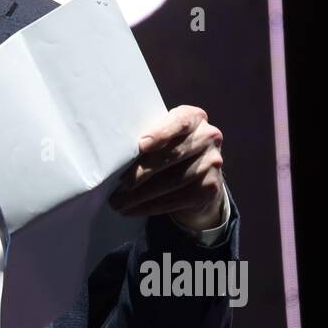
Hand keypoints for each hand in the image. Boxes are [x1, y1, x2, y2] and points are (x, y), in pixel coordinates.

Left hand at [107, 105, 225, 231]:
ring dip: (142, 194)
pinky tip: (133, 209)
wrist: (200, 175)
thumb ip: (148, 137)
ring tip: (118, 202)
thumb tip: (115, 153)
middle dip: (143, 171)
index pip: (179, 122)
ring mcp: (212, 163)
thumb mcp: (163, 135)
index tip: (141, 145)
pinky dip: (151, 206)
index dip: (160, 134)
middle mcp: (208, 137)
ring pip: (173, 181)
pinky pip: (177, 199)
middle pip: (173, 155)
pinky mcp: (210, 187)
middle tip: (121, 183)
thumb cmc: (170, 149)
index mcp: (193, 117)